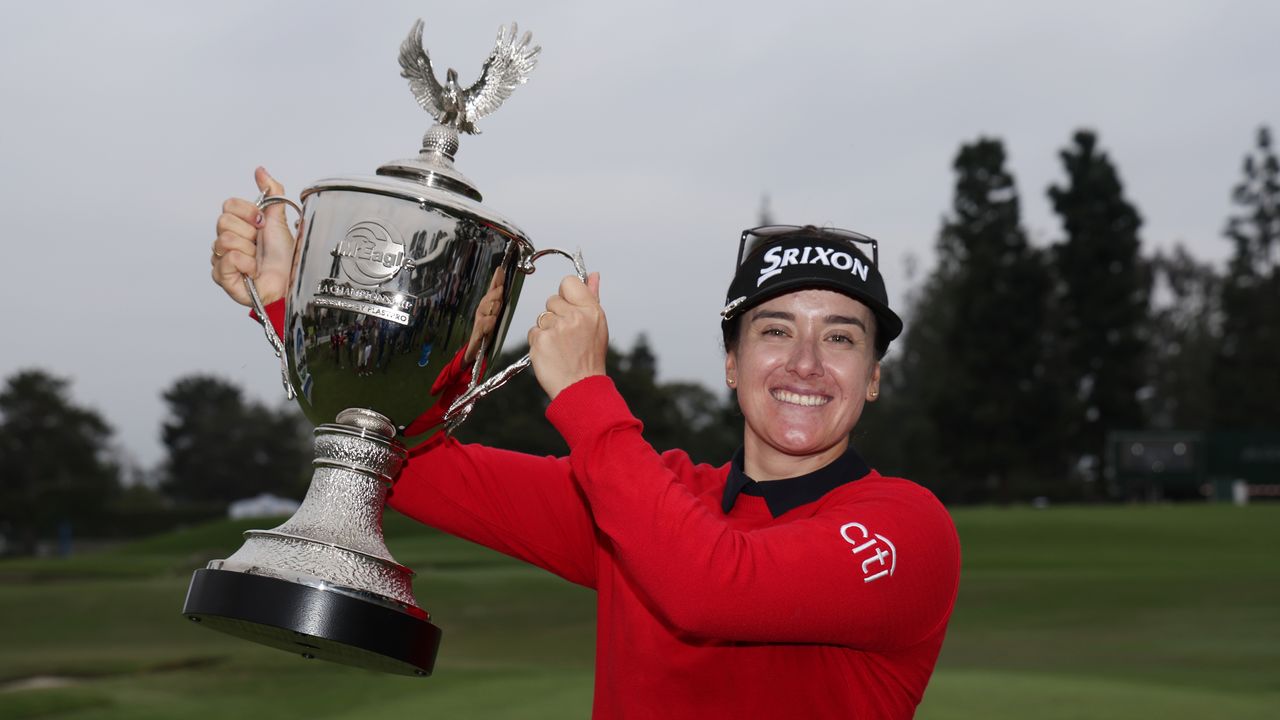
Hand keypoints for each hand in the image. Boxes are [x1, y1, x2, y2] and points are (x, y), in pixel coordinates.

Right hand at [210, 167, 295, 306]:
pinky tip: (253, 272)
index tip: (262, 225)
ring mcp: (220, 258)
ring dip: (249, 251)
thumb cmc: (284, 257)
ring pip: (225, 240)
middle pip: (224, 221)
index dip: (249, 213)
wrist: (289, 282)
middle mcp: (225, 240)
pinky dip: (246, 265)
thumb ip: (272, 193)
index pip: (229, 205)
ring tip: (257, 261)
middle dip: (249, 233)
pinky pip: (228, 259)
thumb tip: (260, 170)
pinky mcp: (220, 276)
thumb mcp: (280, 219)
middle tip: (260, 245)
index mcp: (237, 224)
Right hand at [464, 267, 506, 363]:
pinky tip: (491, 320)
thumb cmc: (487, 335)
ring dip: (490, 306)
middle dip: (493, 294)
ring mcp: (479, 324)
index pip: (492, 291)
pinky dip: (486, 324)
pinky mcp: (476, 336)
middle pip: (487, 300)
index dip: (496, 280)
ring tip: (497, 302)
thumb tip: (507, 288)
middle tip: (500, 289)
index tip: (500, 270)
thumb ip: (501, 304)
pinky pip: (481, 329)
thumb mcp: (498, 318)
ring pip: (483, 312)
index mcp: (489, 309)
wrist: (475, 355)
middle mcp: (482, 314)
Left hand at [528, 272, 606, 400]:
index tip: (569, 309)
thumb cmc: (589, 356)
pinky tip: (551, 353)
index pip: (568, 282)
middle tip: (567, 336)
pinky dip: (539, 342)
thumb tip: (593, 275)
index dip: (565, 295)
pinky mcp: (540, 341)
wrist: (580, 387)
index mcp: (591, 310)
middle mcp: (575, 316)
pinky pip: (533, 332)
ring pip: (541, 317)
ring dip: (547, 330)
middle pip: (552, 300)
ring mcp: (556, 328)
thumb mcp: (598, 325)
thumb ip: (592, 297)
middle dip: (556, 315)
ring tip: (560, 346)